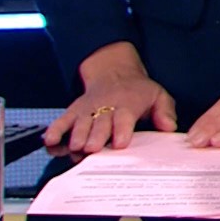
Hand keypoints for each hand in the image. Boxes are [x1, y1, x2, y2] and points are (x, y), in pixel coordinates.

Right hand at [44, 41, 177, 155]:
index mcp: (127, 105)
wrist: (114, 72)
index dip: (122, 130)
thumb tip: (169, 127)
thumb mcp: (157, 96)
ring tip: (75, 148)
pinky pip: (62, 121)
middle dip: (96, 136)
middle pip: (99, 123)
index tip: (120, 143)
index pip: (124, 118)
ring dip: (77, 136)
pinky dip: (55, 131)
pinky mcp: (74, 112)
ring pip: (80, 124)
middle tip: (93, 149)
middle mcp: (105, 108)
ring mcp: (88, 110)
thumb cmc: (138, 91)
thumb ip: (164, 112)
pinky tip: (50, 142)